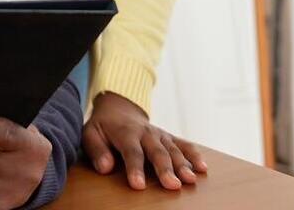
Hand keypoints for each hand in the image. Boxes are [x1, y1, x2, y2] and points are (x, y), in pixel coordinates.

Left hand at [83, 91, 207, 189]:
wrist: (118, 108)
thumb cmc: (103, 126)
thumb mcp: (90, 133)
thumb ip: (96, 149)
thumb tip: (105, 167)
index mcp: (125, 132)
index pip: (131, 151)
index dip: (134, 168)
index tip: (138, 185)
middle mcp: (145, 132)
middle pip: (156, 151)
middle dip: (164, 168)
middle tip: (172, 186)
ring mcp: (159, 134)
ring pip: (172, 149)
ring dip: (182, 164)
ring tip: (190, 180)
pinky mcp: (169, 137)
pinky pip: (183, 144)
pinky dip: (194, 154)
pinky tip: (203, 168)